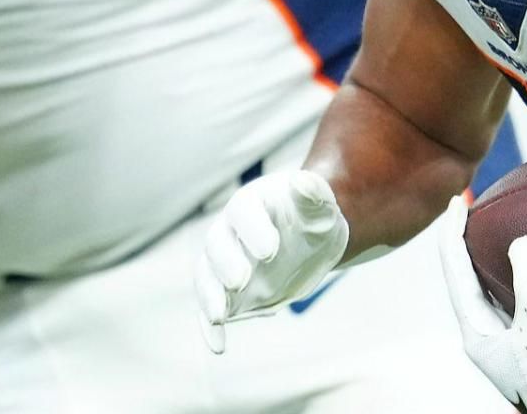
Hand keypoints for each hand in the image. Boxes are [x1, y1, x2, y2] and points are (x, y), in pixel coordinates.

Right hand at [192, 169, 349, 353]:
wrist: (311, 239)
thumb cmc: (312, 216)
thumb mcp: (319, 204)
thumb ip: (314, 192)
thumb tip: (305, 181)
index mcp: (251, 203)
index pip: (243, 211)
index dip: (253, 229)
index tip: (271, 250)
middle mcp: (230, 232)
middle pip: (217, 244)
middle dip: (227, 263)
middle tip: (242, 279)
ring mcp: (225, 263)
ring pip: (207, 276)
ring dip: (210, 296)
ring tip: (219, 315)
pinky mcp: (227, 293)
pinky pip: (212, 308)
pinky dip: (210, 327)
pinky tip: (217, 346)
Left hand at [437, 198, 526, 413]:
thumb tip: (524, 242)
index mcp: (478, 332)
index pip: (456, 271)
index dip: (453, 233)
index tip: (458, 201)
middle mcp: (488, 333)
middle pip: (469, 275)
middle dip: (470, 239)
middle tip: (477, 205)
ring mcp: (510, 336)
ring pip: (494, 284)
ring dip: (495, 253)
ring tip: (502, 224)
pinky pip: (521, 292)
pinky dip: (524, 269)